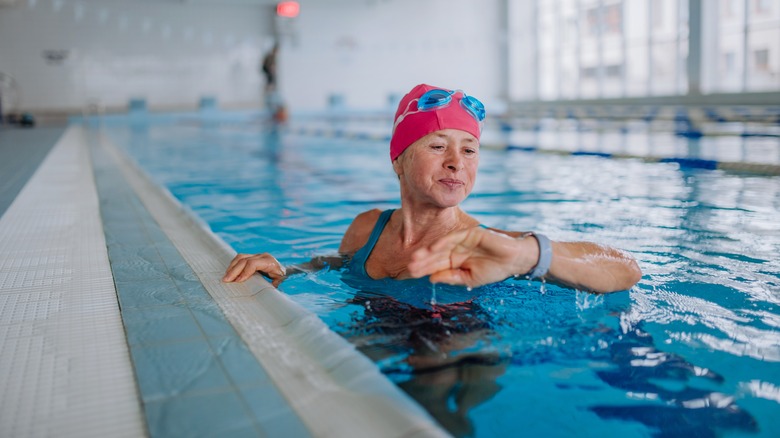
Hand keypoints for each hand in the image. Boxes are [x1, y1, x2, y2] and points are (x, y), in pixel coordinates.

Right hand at [222, 253, 285, 286]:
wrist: (284, 269)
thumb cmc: (281, 276)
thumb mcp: (279, 282)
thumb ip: (272, 285)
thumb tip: (262, 291)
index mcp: (269, 262)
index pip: (253, 264)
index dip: (244, 272)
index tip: (238, 281)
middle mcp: (262, 256)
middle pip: (244, 260)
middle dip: (234, 270)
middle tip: (226, 280)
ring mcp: (257, 255)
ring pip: (241, 257)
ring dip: (232, 267)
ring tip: (226, 277)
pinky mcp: (252, 256)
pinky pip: (241, 258)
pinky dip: (234, 265)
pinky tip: (230, 272)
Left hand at [408, 228, 538, 287]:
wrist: (515, 260)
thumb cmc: (494, 270)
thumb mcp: (470, 279)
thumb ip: (451, 277)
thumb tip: (432, 279)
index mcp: (455, 261)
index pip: (436, 265)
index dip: (424, 269)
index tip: (410, 274)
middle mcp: (456, 250)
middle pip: (435, 256)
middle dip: (422, 261)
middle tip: (408, 267)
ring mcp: (462, 241)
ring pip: (441, 246)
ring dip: (428, 252)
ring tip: (416, 258)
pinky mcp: (470, 233)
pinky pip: (454, 237)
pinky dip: (443, 242)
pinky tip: (433, 248)